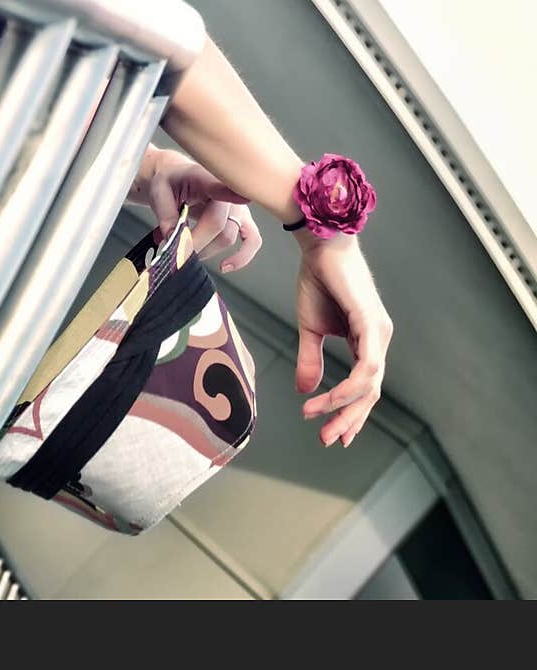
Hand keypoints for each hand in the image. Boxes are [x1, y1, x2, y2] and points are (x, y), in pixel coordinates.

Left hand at [146, 150, 261, 273]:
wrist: (177, 180)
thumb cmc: (170, 182)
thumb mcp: (159, 191)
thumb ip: (166, 213)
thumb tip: (174, 238)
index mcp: (207, 178)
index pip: (219, 188)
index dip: (228, 197)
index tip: (240, 201)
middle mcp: (229, 191)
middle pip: (217, 225)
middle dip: (194, 243)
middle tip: (174, 250)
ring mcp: (238, 206)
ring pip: (228, 237)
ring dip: (206, 251)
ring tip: (186, 253)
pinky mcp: (242, 219)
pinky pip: (252, 240)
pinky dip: (242, 256)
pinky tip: (225, 266)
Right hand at [295, 234, 393, 447]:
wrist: (318, 245)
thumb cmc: (317, 279)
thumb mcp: (309, 328)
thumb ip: (310, 359)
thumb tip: (305, 390)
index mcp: (366, 339)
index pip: (364, 385)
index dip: (350, 411)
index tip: (333, 434)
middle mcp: (378, 339)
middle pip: (370, 391)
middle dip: (348, 418)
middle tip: (328, 439)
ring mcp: (378, 333)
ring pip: (369, 384)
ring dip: (344, 408)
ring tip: (319, 420)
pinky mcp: (372, 325)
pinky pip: (365, 368)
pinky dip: (347, 388)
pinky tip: (328, 399)